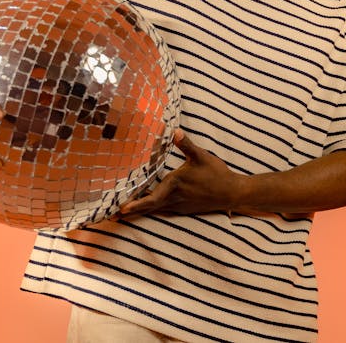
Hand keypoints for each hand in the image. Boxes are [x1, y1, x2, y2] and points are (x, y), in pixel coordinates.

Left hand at [119, 132, 241, 216]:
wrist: (231, 192)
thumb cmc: (216, 174)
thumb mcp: (201, 156)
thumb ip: (187, 145)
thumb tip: (176, 131)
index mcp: (175, 185)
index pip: (152, 198)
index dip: (136, 204)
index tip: (122, 209)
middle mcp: (175, 198)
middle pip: (149, 207)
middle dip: (132, 210)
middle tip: (114, 215)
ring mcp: (179, 205)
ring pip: (156, 209)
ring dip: (141, 210)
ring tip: (125, 212)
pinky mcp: (184, 208)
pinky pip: (164, 209)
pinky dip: (153, 208)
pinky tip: (149, 206)